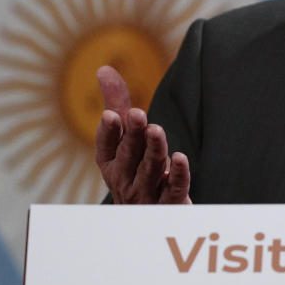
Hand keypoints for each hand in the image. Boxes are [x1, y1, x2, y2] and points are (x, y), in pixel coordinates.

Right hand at [94, 65, 190, 203]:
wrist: (149, 216)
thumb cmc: (134, 169)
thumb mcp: (123, 139)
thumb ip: (117, 104)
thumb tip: (104, 69)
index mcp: (111, 164)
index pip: (106, 147)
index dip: (108, 132)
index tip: (111, 115)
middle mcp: (125, 181)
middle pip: (128, 157)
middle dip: (132, 135)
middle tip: (137, 114)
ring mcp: (146, 195)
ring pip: (150, 170)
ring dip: (153, 149)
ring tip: (156, 129)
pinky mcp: (170, 203)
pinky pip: (174, 189)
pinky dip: (177, 174)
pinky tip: (181, 158)